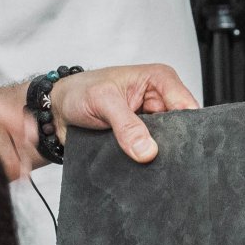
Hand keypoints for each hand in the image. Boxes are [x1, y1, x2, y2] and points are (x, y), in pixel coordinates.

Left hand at [50, 64, 198, 164]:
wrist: (57, 111)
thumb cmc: (78, 92)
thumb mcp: (102, 101)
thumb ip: (126, 125)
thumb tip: (147, 151)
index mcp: (159, 79)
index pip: (187, 106)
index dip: (186, 129)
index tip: (174, 148)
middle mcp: (159, 99)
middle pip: (181, 128)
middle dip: (170, 144)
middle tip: (154, 155)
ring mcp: (151, 121)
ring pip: (166, 144)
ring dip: (156, 154)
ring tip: (142, 159)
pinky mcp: (141, 138)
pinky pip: (151, 153)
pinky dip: (145, 160)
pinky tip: (137, 164)